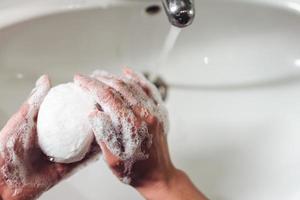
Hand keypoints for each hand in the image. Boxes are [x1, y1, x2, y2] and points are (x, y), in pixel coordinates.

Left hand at [0, 75, 98, 199]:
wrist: (3, 181)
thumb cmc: (7, 148)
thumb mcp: (22, 119)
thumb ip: (36, 100)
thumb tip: (46, 80)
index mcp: (47, 127)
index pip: (68, 114)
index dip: (80, 105)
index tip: (92, 97)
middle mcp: (56, 141)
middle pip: (79, 129)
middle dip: (92, 122)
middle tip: (105, 112)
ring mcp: (60, 156)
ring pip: (83, 145)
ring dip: (96, 138)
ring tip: (108, 128)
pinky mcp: (64, 170)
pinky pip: (81, 162)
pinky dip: (92, 156)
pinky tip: (102, 148)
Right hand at [75, 68, 206, 199]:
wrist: (158, 175)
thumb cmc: (135, 170)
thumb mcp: (112, 159)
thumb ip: (103, 134)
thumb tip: (93, 113)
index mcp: (131, 126)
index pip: (108, 97)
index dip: (91, 86)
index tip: (79, 79)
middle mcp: (145, 114)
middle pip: (120, 88)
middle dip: (100, 79)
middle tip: (86, 77)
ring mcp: (154, 112)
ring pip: (132, 86)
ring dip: (115, 77)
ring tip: (100, 74)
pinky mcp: (159, 112)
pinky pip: (148, 89)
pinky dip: (137, 79)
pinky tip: (128, 72)